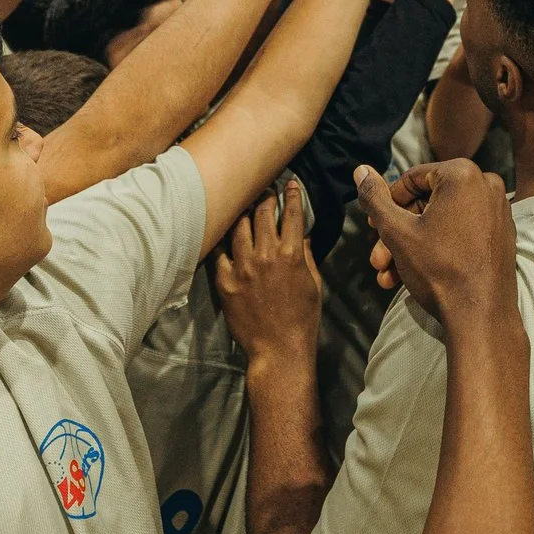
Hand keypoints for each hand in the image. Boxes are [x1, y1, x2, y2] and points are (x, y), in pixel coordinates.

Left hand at [214, 180, 321, 367]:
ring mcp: (242, 268)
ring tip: (242, 207)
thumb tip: (302, 236)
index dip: (292, 195)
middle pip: (261, 213)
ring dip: (242, 213)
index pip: (291, 214)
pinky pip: (219, 252)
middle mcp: (266, 256)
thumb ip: (306, 256)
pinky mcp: (224, 281)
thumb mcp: (314, 284)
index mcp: (291, 255)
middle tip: (264, 193)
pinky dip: (222, 240)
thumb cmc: (302, 318)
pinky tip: (223, 232)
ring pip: (237, 227)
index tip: (290, 184)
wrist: (279, 349)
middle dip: (264, 198)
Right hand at [356, 159, 518, 326]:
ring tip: (388, 274)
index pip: (411, 179)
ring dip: (411, 246)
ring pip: (441, 222)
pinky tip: (411, 275)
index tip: (374, 228)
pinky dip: (437, 249)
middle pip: (427, 203)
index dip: (387, 204)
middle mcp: (486, 185)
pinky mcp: (502, 235)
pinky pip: (462, 233)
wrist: (480, 317)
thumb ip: (375, 198)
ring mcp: (498, 211)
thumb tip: (361, 170)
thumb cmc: (439, 269)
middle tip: (378, 258)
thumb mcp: (397, 231)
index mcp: (462, 174)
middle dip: (397, 233)